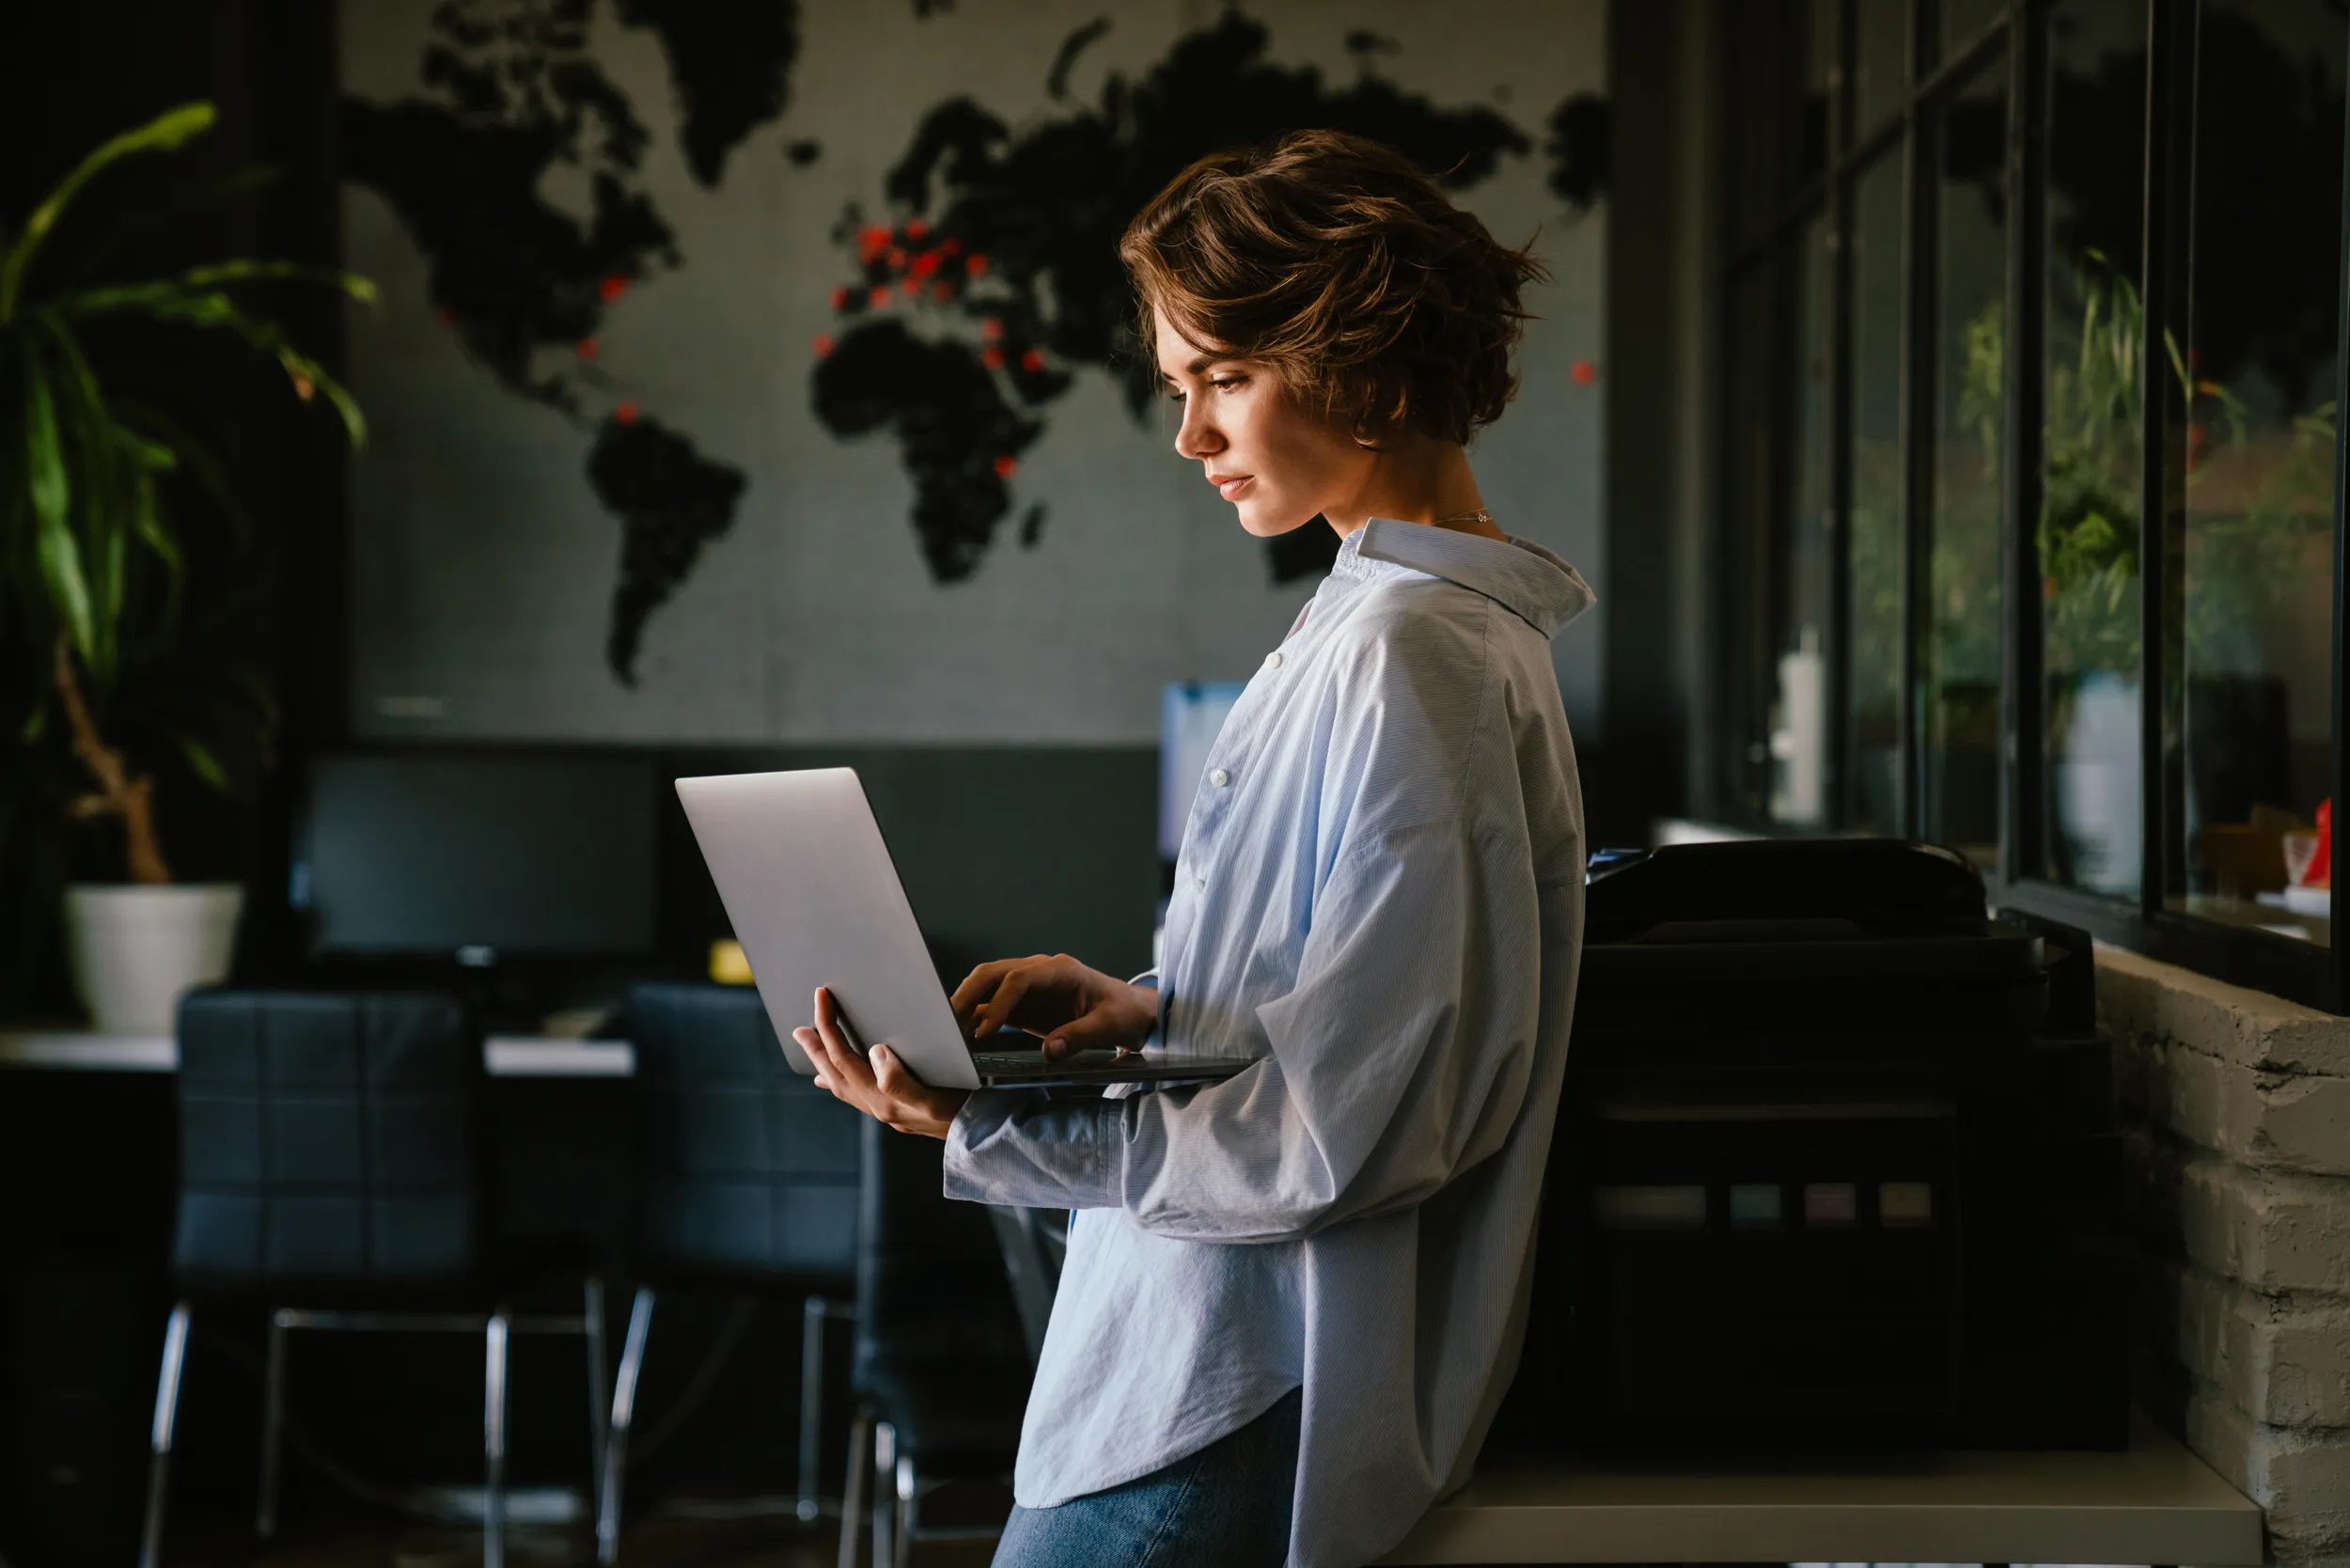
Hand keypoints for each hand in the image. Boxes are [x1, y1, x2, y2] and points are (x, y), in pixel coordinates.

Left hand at [796, 986, 968, 1138]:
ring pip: (841, 1084)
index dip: (829, 1026)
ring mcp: (882, 1110)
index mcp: (881, 1098)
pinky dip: (838, 1082)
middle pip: (835, 1072)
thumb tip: (875, 1053)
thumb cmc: (959, 1113)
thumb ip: (899, 1080)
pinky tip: (832, 1082)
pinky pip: (853, 1094)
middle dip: (816, 1047)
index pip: (844, 1057)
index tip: (822, 999)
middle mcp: (876, 1106)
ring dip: (822, 1063)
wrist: (976, 1136)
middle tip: (799, 1028)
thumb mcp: (932, 1097)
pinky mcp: (892, 1110)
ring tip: (810, 1046)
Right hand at [948, 953, 1157, 1061]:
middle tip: (947, 1024)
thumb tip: (1050, 1051)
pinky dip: (975, 1018)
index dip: (999, 1003)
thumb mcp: (1110, 1026)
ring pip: (987, 986)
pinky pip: (992, 1005)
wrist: (1131, 1013)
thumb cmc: (1124, 1013)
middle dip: (968, 995)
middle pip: (994, 973)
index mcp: (1061, 970)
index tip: (985, 1032)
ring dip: (966, 1004)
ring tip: (947, 1032)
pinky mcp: (1024, 1004)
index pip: (1019, 979)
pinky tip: (962, 1037)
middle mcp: (1040, 972)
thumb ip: (1081, 1036)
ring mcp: (1029, 986)